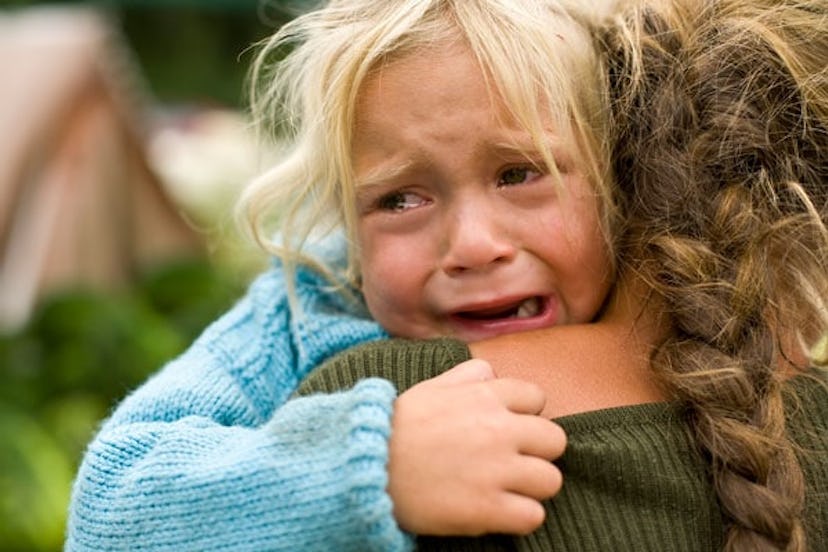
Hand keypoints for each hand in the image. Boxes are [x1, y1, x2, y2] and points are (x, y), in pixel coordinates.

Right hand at [388, 359, 565, 535]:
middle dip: (537, 452)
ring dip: (532, 487)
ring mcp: (495, 471)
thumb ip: (467, 376)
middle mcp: (498, 430)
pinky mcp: (487, 509)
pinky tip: (500, 512)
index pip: (537, 398)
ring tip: (507, 489)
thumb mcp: (431, 388)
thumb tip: (492, 373)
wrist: (366, 468)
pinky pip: (534, 516)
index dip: (524, 415)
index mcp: (485, 396)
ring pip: (551, 480)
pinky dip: (520, 517)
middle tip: (513, 462)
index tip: (508, 429)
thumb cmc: (397, 427)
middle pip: (555, 440)